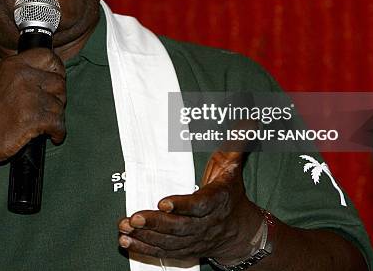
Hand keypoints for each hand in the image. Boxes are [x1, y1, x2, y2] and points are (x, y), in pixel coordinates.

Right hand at [0, 48, 66, 167]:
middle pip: (59, 83)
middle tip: (48, 109)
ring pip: (60, 105)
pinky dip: (58, 133)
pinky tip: (52, 136)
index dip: (57, 70)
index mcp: (13, 65)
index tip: (57, 82)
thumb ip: (24, 75)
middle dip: (58, 98)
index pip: (48, 56)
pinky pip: (59, 124)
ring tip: (45, 125)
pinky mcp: (32, 118)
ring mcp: (28, 97)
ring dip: (56, 118)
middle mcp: (21, 76)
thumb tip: (53, 75)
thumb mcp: (1, 82)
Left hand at [118, 150, 262, 263]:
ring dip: (145, 236)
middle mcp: (206, 224)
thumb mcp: (232, 167)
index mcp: (217, 201)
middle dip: (156, 223)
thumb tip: (247, 120)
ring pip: (169, 241)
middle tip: (135, 217)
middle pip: (180, 227)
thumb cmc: (230, 193)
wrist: (241, 232)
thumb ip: (235, 144)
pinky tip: (126, 241)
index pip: (200, 205)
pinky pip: (164, 252)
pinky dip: (144, 248)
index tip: (163, 202)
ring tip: (125, 227)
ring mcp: (195, 239)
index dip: (182, 205)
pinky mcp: (185, 249)